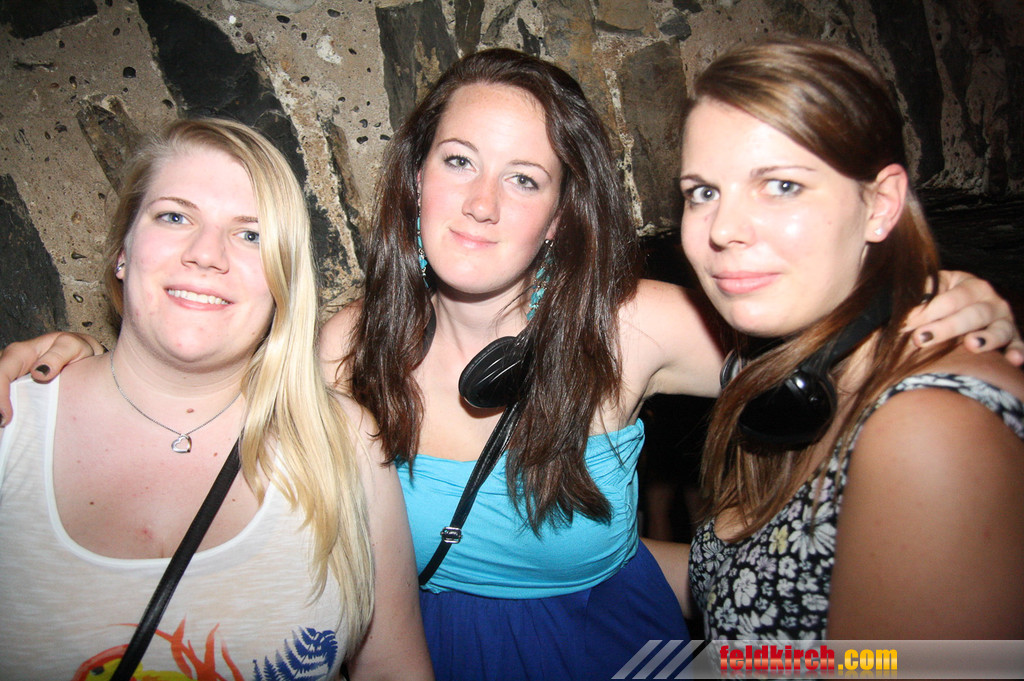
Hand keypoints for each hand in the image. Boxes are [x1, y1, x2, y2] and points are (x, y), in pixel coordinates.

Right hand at [0, 332, 104, 425]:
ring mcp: (10, 376)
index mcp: (20, 353)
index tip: (6, 418)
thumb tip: (40, 373)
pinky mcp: (13, 387)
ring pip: (0, 389)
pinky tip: (11, 425)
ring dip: (2, 408)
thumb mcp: (72, 346)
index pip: (1, 373)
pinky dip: (6, 409)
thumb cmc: (76, 349)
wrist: (82, 354)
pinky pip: (5, 396)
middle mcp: (9, 364)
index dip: (0, 396)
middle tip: (5, 426)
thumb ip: (58, 356)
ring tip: (6, 428)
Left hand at [902, 271, 1023, 366]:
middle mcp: (991, 300)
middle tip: (921, 339)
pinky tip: (1012, 360)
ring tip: (972, 345)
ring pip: (999, 329)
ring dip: (988, 338)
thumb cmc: (940, 301)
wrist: (961, 308)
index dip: (927, 312)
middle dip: (946, 328)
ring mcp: (1003, 319)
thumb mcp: (932, 290)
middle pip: (972, 314)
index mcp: (969, 285)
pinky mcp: (1013, 337)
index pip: (950, 298)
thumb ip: (921, 294)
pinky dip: (1018, 352)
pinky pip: (1018, 344)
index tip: (906, 324)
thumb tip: (909, 305)